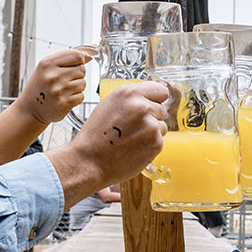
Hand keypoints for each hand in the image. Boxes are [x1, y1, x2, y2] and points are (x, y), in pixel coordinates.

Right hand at [16, 47, 93, 123]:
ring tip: (64, 90)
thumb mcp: (48, 67)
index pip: (77, 55)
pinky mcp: (64, 103)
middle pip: (82, 69)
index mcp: (47, 63)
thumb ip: (68, 58)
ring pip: (83, 83)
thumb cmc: (40, 86)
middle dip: (77, 75)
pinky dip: (76, 98)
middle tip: (65, 80)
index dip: (78, 61)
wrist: (31, 108)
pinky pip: (81, 96)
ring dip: (77, 87)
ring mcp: (58, 90)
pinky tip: (65, 98)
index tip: (72, 66)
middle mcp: (52, 76)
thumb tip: (91, 52)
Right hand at [50, 81, 167, 206]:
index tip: (152, 105)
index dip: (155, 99)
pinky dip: (150, 145)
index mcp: (129, 94)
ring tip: (131, 139)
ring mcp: (151, 125)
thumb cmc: (95, 136)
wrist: (90, 161)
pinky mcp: (156, 143)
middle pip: (161, 109)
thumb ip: (131, 99)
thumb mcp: (109, 105)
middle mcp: (142, 107)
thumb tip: (149, 99)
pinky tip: (134, 147)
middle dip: (151, 118)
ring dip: (151, 132)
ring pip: (161, 126)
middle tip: (133, 128)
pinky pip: (160, 141)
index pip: (160, 90)